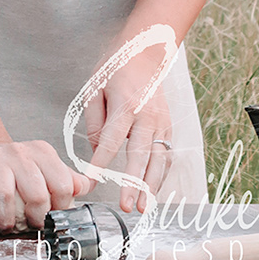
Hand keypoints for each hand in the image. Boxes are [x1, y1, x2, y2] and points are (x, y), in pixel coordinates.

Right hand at [0, 141, 89, 232]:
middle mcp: (20, 153)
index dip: (60, 208)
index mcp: (43, 153)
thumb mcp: (46, 166)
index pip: (62, 184)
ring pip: (5, 196)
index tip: (54, 218)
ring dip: (6, 221)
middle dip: (36, 217)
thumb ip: (68, 178)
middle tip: (33, 225)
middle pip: (36, 193)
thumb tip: (89, 187)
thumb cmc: (20, 166)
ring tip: (7, 227)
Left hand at [85, 53, 178, 212]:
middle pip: (141, 156)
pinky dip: (160, 175)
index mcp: (125, 106)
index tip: (90, 181)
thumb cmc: (116, 69)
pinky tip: (153, 191)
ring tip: (144, 207)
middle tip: (127, 206)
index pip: (110, 141)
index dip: (100, 163)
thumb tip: (98, 151)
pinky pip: (166, 155)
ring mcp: (162, 122)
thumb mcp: (95, 89)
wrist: (145, 52)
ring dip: (152, 187)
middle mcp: (147, 116)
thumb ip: (95, 122)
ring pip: (160, 160)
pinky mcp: (168, 126)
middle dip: (134, 185)